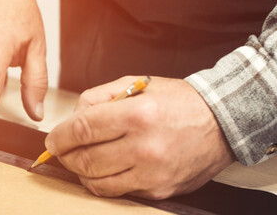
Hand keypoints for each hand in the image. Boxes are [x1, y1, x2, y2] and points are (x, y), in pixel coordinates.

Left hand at [45, 76, 235, 199]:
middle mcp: (145, 147)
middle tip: (63, 151)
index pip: (81, 130)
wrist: (223, 123)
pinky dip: (104, 183)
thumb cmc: (178, 102)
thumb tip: (70, 119)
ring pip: (97, 183)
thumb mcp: (137, 84)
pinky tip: (105, 170)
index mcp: (137, 114)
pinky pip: (118, 193)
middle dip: (65, 156)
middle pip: (85, 160)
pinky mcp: (160, 191)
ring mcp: (153, 173)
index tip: (53, 140)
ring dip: (81, 173)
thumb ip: (98, 98)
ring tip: (81, 160)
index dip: (59, 138)